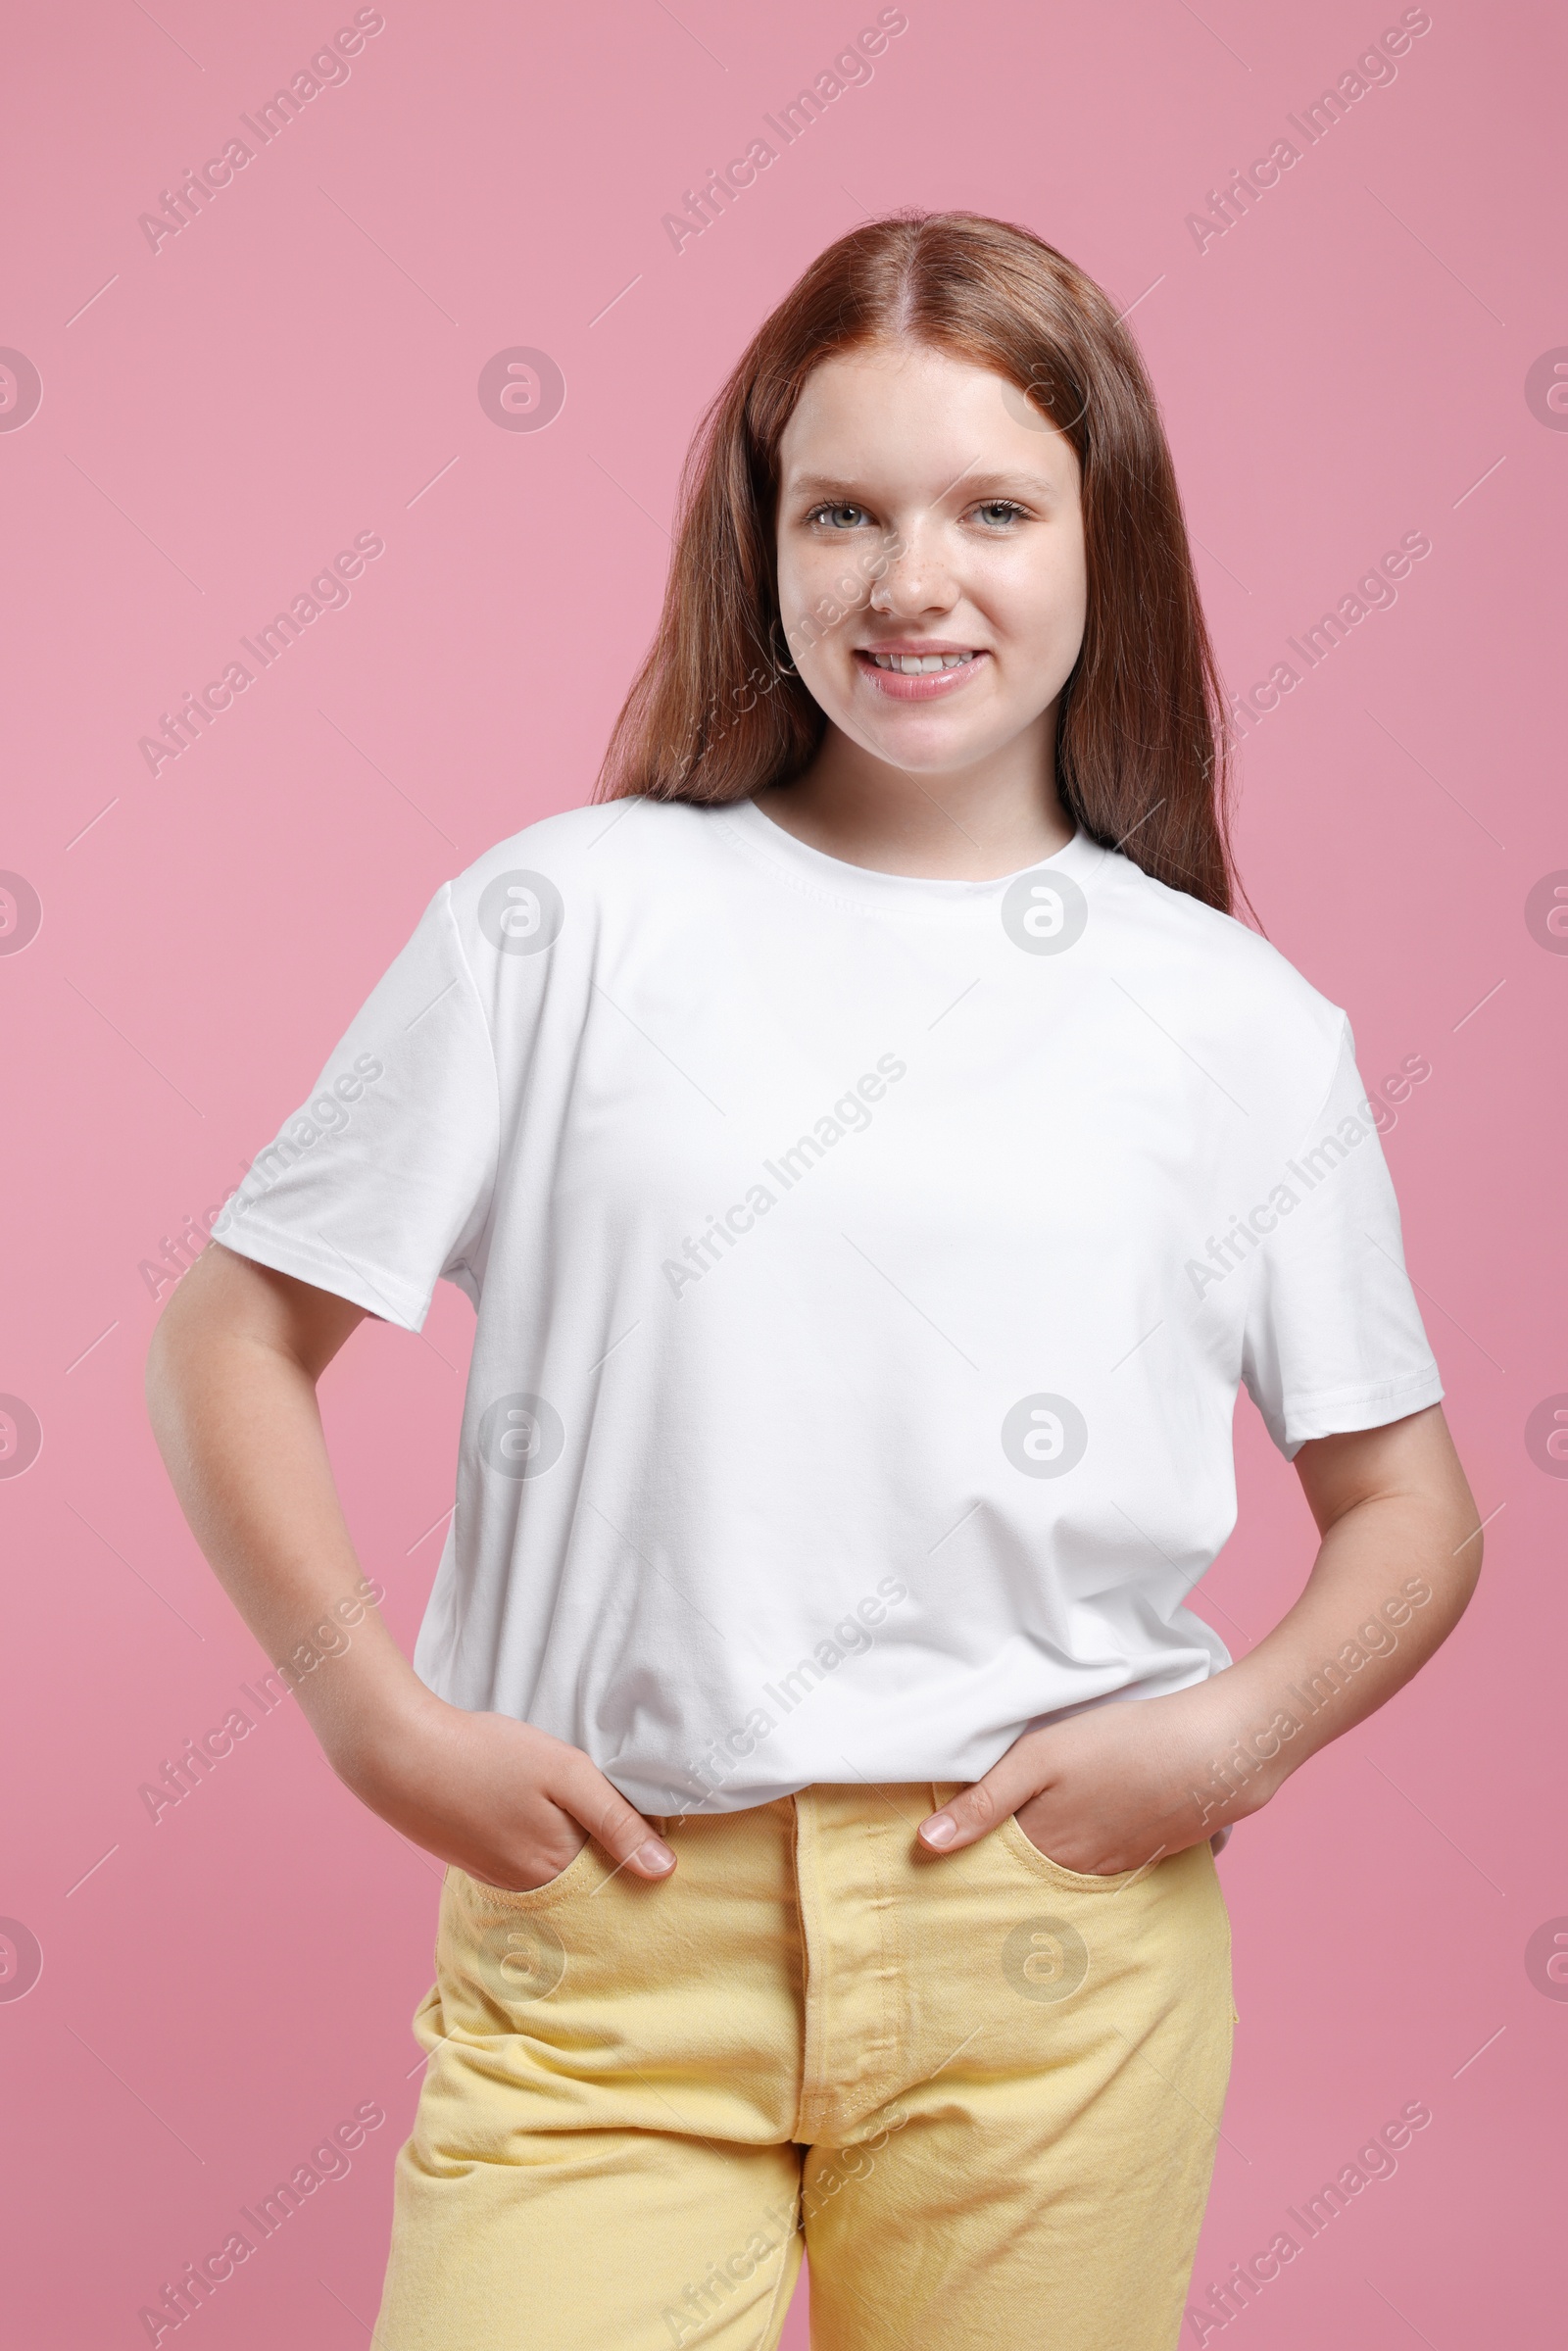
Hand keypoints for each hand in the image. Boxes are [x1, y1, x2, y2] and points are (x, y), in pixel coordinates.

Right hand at [331, 1688, 676, 1889]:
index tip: (653, 1831)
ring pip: (557, 1872)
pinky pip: (526, 1866)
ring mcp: (500, 1880)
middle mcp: (532, 1889)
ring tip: (569, 1808)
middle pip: (587, 1879)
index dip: (637, 1851)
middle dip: (606, 1855)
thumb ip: (616, 1821)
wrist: (400, 1755)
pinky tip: (533, 1814)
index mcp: (559, 1869)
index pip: (618, 1877)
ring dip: (571, 1849)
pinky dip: (539, 1846)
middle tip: (609, 1810)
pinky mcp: (479, 1865)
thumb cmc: (486, 1756)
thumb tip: (664, 1871)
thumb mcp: (565, 1774)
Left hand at [917, 1690, 1275, 1874]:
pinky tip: (1089, 1833)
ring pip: (1068, 1876)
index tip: (942, 1871)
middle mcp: (1079, 1871)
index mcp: (1046, 1849)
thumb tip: (926, 1846)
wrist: (1217, 1752)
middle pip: (1030, 1879)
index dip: (969, 1865)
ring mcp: (1119, 1866)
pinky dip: (1088, 1859)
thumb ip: (983, 1802)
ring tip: (1027, 1855)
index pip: (992, 1871)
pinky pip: (1106, 1869)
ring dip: (1047, 1869)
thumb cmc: (1123, 1743)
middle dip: (1005, 1877)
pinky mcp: (1150, 1854)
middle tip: (976, 1873)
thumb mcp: (1040, 1758)